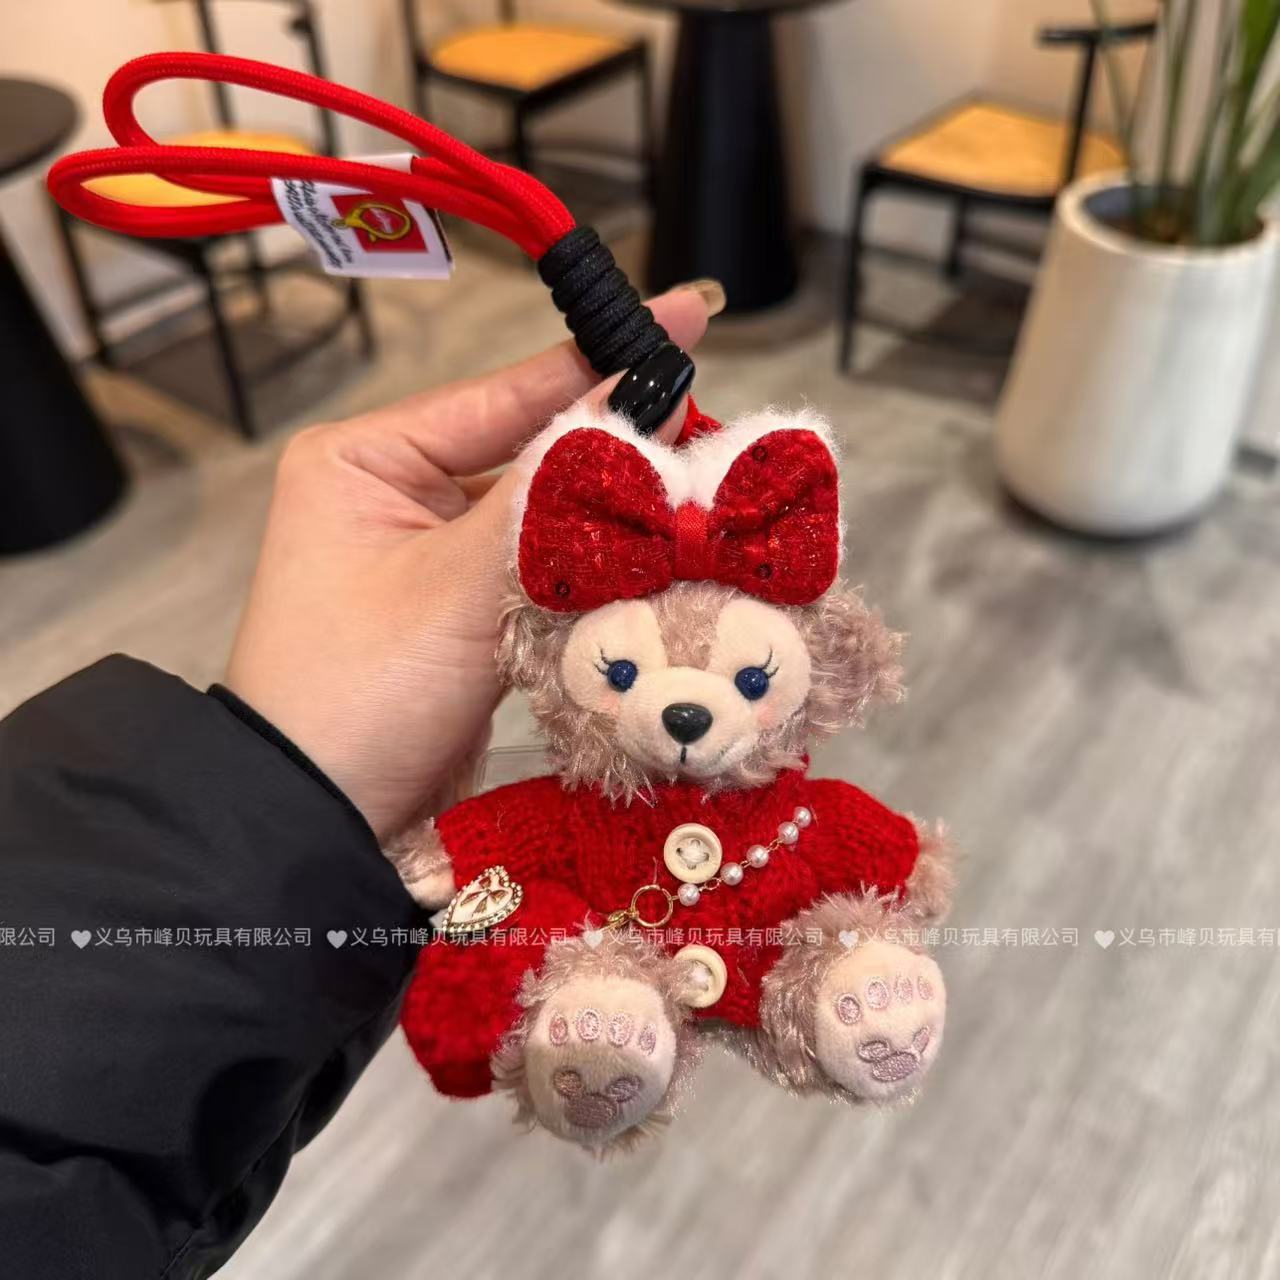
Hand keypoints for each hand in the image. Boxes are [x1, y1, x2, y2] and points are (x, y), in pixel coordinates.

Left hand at [225, 287, 712, 840]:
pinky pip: (543, 576)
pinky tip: (660, 560)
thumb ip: (548, 496)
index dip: (598, 361)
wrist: (321, 825)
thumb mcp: (454, 583)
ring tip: (703, 491)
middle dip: (616, 448)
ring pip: (545, 519)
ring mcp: (433, 562)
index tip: (684, 315)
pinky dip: (596, 575)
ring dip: (613, 518)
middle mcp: (396, 498)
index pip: (503, 394)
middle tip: (712, 424)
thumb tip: (633, 410)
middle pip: (531, 454)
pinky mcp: (464, 618)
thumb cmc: (358, 691)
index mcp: (365, 461)